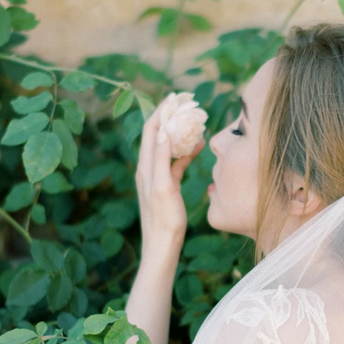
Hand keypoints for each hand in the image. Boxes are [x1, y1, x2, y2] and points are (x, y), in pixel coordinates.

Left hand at [135, 97, 204, 258]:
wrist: (163, 245)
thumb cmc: (165, 219)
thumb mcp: (164, 186)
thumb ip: (162, 158)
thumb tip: (164, 130)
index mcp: (146, 166)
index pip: (151, 129)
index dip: (162, 111)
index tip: (176, 97)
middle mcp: (148, 168)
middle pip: (158, 134)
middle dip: (171, 118)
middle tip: (187, 105)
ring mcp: (157, 177)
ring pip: (167, 147)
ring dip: (179, 133)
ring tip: (195, 122)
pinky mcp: (166, 186)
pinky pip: (175, 162)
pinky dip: (184, 152)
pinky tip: (197, 148)